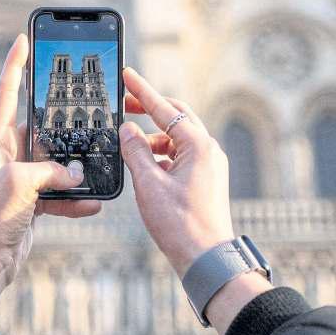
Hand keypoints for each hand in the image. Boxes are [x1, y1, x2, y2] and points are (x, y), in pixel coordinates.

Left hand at [0, 34, 101, 316]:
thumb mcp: (22, 182)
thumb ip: (51, 170)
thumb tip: (75, 174)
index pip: (5, 94)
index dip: (14, 66)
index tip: (23, 40)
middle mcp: (4, 157)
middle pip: (38, 132)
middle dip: (61, 131)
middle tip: (81, 117)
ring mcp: (18, 180)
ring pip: (52, 164)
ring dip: (72, 170)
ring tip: (92, 169)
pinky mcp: (29, 203)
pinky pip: (57, 194)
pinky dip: (73, 199)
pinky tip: (92, 204)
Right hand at [120, 67, 270, 334]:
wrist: (207, 259)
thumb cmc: (180, 224)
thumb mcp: (149, 184)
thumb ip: (136, 152)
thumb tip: (127, 130)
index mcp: (198, 145)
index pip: (165, 108)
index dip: (142, 91)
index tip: (127, 75)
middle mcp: (208, 150)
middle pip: (176, 117)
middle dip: (150, 109)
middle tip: (125, 105)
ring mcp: (209, 164)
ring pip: (177, 137)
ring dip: (153, 137)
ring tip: (129, 146)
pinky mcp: (205, 179)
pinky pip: (180, 155)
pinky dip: (161, 154)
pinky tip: (145, 166)